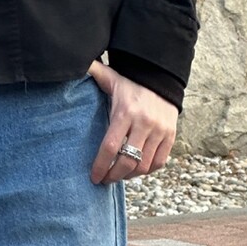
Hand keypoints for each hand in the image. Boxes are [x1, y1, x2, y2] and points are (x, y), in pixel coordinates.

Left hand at [86, 59, 176, 184]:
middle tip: (104, 180)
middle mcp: (144, 123)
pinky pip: (159, 162)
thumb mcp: (111, 77)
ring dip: (130, 175)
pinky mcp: (170, 136)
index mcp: (125, 112)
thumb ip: (93, 73)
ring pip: (144, 165)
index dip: (101, 165)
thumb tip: (75, 65)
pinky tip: (136, 170)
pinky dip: (147, 170)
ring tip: (118, 175)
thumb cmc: (130, 82)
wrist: (162, 79)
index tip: (93, 177)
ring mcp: (159, 131)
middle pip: (127, 161)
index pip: (111, 146)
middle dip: (114, 175)